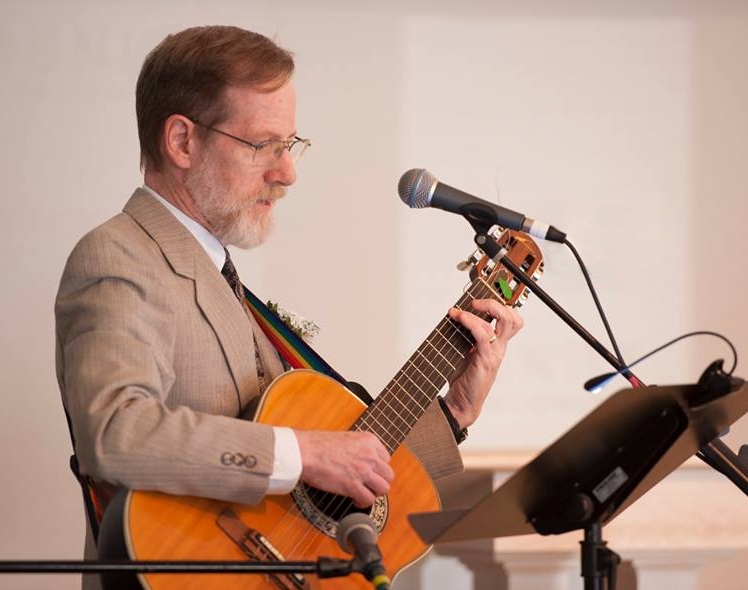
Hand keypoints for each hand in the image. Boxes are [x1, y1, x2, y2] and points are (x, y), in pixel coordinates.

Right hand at [294, 430, 393, 507]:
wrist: (306, 451)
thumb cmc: (318, 444)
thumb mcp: (346, 437)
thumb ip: (359, 447)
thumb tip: (362, 458)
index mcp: (369, 441)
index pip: (386, 459)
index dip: (378, 469)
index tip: (371, 473)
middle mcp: (370, 455)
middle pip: (388, 475)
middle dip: (378, 482)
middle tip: (368, 485)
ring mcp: (363, 471)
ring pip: (383, 489)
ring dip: (373, 493)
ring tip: (362, 493)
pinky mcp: (353, 486)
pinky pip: (369, 500)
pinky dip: (362, 502)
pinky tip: (354, 499)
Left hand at [443, 299, 523, 428]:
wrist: (460, 402)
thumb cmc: (461, 377)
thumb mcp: (462, 349)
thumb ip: (463, 333)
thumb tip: (453, 312)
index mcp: (495, 343)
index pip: (508, 318)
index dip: (499, 302)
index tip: (480, 291)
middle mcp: (499, 347)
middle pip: (513, 318)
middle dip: (497, 302)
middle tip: (476, 300)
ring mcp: (495, 353)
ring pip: (505, 322)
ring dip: (483, 309)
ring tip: (463, 308)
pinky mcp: (486, 360)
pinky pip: (484, 335)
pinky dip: (472, 322)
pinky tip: (459, 318)